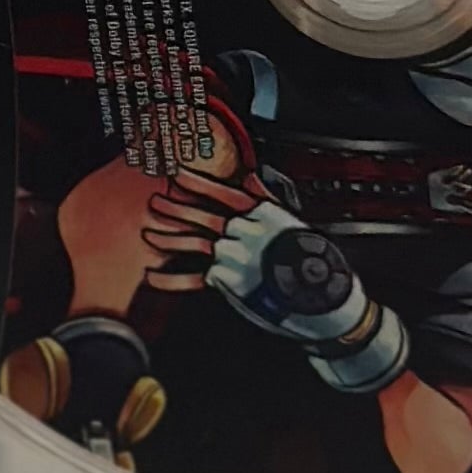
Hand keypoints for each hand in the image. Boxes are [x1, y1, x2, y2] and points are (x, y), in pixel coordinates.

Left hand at [151, 173, 364, 345]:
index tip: (177, 173)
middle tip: (155, 201)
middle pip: (203, 217)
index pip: (225, 193)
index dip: (200, 182)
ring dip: (168, 238)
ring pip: (193, 243)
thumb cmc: (310, 260)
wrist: (322, 299)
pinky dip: (170, 279)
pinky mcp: (228, 282)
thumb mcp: (290, 222)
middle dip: (176, 208)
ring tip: (149, 234)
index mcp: (261, 216)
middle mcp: (244, 233)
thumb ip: (266, 197)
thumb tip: (249, 176)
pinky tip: (153, 277)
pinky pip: (192, 279)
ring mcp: (234, 258)